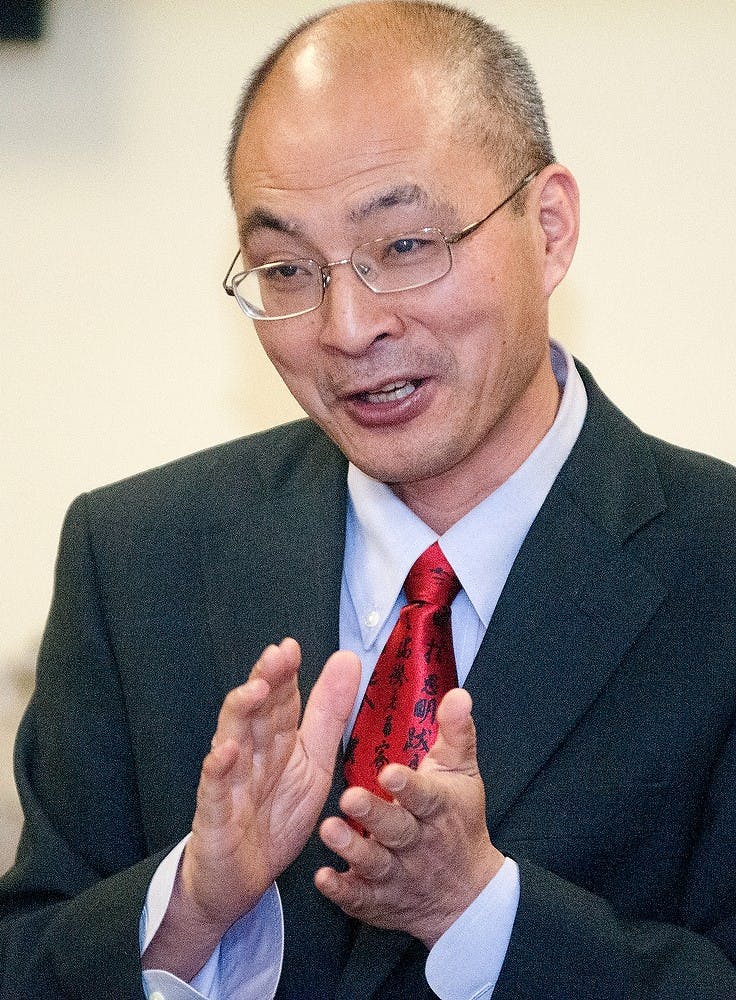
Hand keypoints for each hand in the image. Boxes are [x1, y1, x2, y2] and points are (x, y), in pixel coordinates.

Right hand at [143, 638, 360, 978]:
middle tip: (277, 655)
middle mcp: (249, 753)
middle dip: (266, 681)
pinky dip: (219, 768)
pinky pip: (215, 788)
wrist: (241, 881)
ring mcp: (229, 781)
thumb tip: (347, 657)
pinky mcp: (214, 814)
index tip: (292, 647)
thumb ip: (328, 713)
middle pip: (256, 711)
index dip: (285, 674)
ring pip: (232, 738)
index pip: (280, 700)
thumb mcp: (314, 762)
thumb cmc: (275, 817)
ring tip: (255, 689)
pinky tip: (226, 750)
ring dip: (241, 713)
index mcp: (275, 741)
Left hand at [315, 688, 503, 947]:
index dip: (409, 785)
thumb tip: (458, 693)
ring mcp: (398, 873)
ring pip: (374, 862)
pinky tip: (324, 878)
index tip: (389, 771)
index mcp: (439, 807)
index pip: (425, 795)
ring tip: (329, 830)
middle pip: (396, 829)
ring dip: (352, 849)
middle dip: (374, 815)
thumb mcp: (462, 773)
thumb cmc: (458, 819)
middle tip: (350, 797)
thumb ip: (455, 732)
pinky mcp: (379, 899)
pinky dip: (342, 891)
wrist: (466, 894)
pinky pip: (359, 898)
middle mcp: (418, 842)